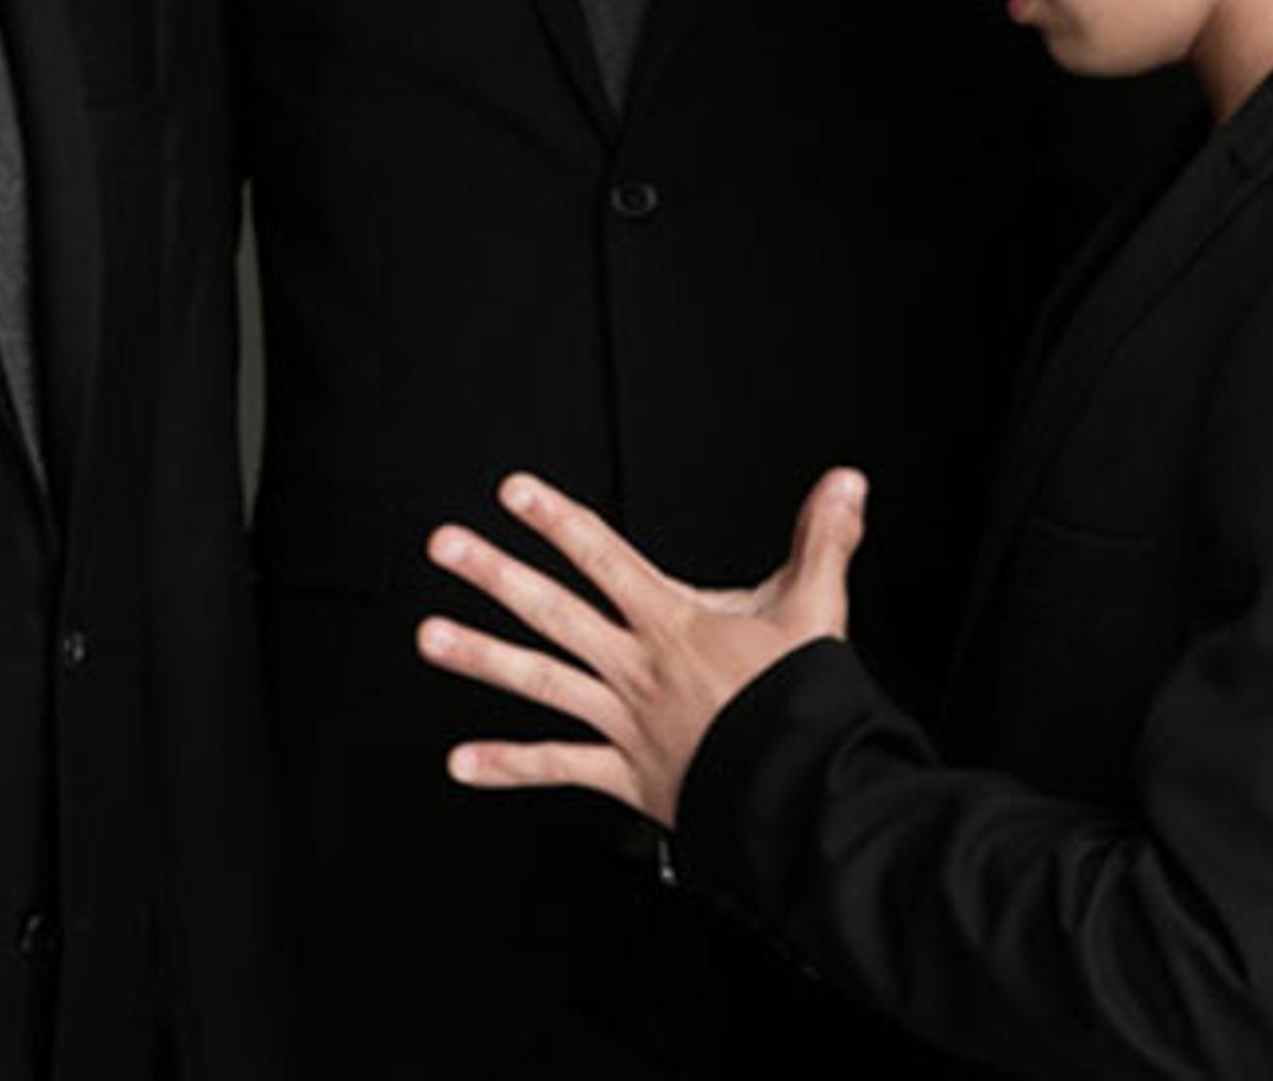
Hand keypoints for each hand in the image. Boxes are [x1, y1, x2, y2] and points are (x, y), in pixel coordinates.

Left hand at [419, 467, 867, 828]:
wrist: (803, 791)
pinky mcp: (626, 773)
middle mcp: (637, 668)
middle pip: (554, 611)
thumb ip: (823, 540)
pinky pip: (558, 768)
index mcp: (674, 623)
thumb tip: (844, 481)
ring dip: (481, 659)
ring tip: (428, 638)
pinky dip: (508, 767)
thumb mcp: (817, 611)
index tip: (512, 492)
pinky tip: (460, 763)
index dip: (557, 519)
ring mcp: (624, 721)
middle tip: (443, 547)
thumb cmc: (804, 704)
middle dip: (495, 575)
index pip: (604, 556)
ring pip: (542, 684)